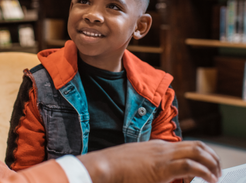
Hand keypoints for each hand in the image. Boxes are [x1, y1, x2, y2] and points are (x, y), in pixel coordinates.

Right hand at [78, 140, 220, 182]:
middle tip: (217, 169)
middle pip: (195, 145)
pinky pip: (190, 166)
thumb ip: (150, 167)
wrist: (106, 166)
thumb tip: (155, 174)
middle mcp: (162, 148)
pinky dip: (204, 171)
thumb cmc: (117, 167)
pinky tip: (209, 179)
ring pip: (196, 151)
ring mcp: (163, 155)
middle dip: (211, 156)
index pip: (185, 146)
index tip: (206, 168)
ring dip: (211, 162)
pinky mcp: (162, 168)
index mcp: (157, 147)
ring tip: (216, 174)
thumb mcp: (136, 164)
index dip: (199, 155)